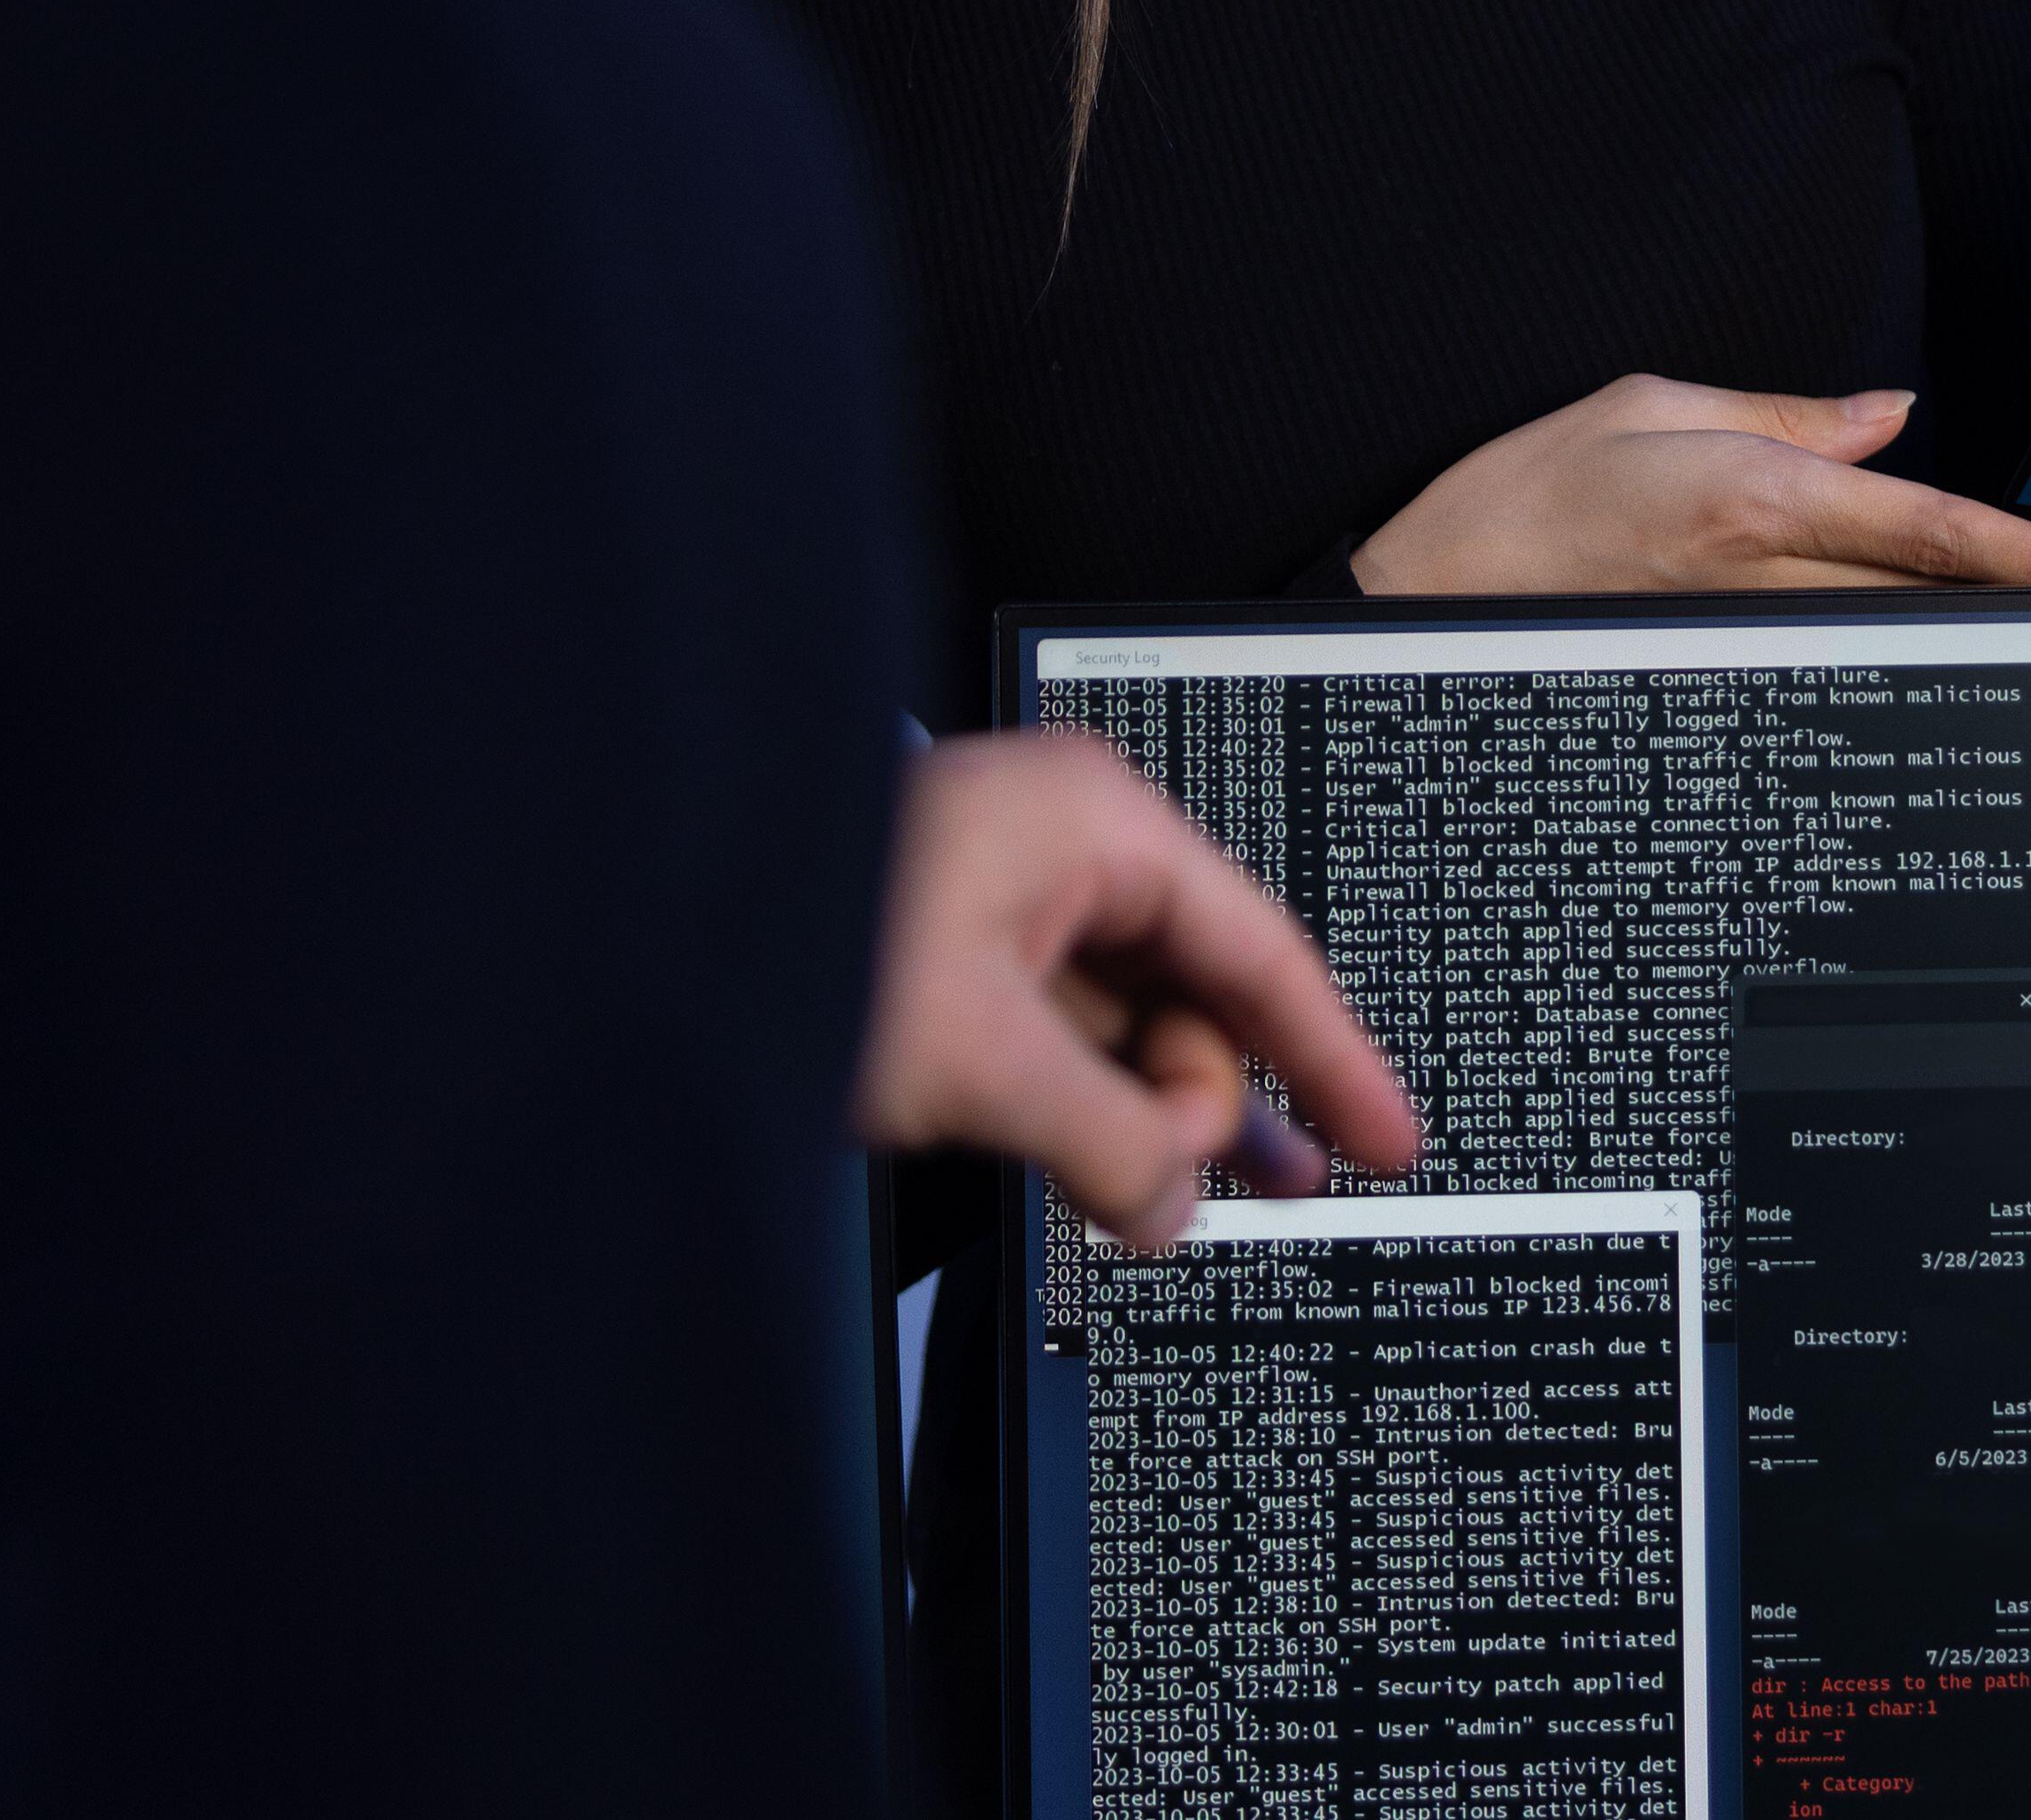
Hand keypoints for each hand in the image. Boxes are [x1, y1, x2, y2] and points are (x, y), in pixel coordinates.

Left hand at [852, 729, 1423, 1250]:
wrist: (639, 937)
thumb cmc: (795, 934)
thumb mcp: (980, 1060)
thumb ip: (1104, 1143)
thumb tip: (1171, 1205)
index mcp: (1093, 825)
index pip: (1260, 948)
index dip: (1335, 1055)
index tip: (1390, 1132)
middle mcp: (1061, 848)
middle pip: (1194, 991)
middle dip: (1214, 1100)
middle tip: (1266, 1190)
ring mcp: (1007, 899)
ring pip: (1126, 1024)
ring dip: (1144, 1117)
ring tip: (1162, 1198)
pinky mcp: (958, 954)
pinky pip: (1064, 1036)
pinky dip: (1087, 1108)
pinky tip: (1101, 1170)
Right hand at [1349, 377, 2030, 596]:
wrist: (1430, 593)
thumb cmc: (1523, 494)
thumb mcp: (1648, 404)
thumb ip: (1784, 414)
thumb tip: (1884, 418)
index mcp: (1752, 495)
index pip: (1923, 523)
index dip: (2021, 551)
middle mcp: (1761, 572)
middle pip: (1924, 589)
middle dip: (2015, 594)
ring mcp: (1745, 628)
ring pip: (1883, 623)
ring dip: (1952, 614)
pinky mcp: (1721, 657)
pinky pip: (1823, 640)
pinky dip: (1877, 628)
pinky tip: (1914, 622)